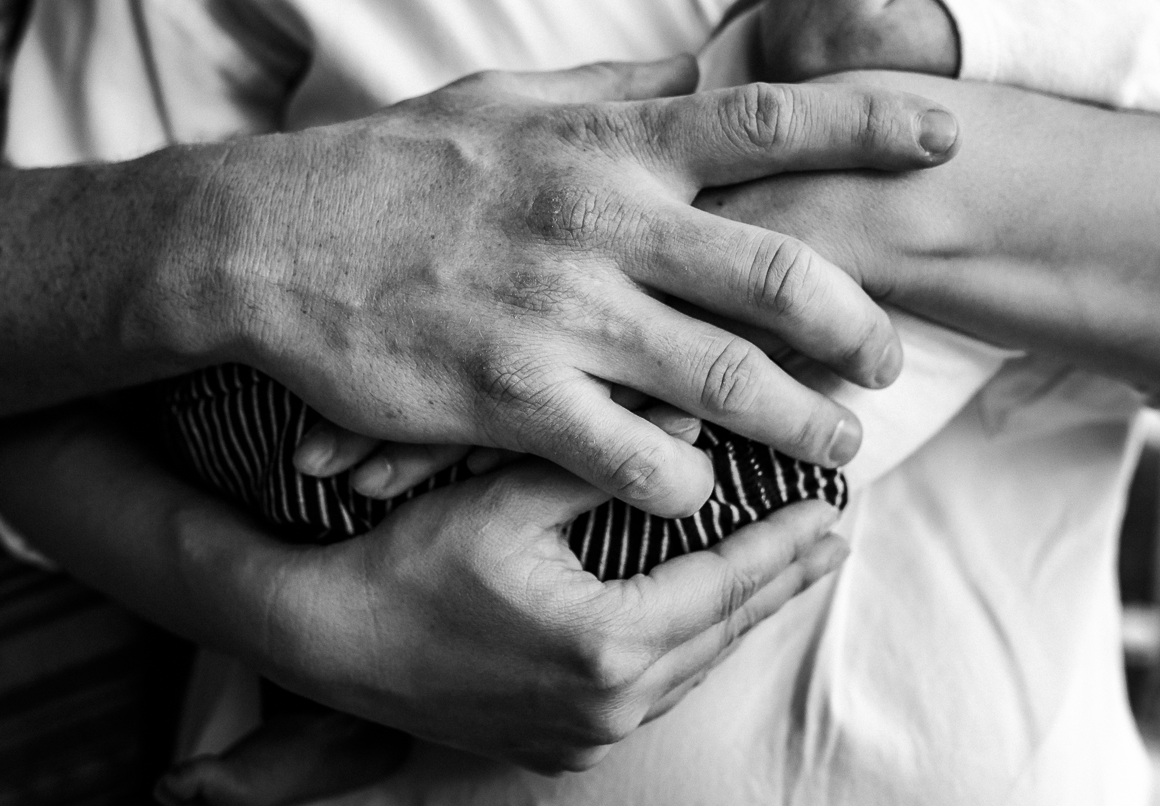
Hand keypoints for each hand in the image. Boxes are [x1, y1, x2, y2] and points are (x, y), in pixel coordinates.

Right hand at [0, 412, 845, 776]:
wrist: (322, 643)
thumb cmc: (403, 562)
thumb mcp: (503, 498)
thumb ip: (603, 458)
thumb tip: (690, 414)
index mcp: (609, 642)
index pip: (727, 582)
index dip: (785, 539)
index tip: (837, 503)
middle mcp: (608, 703)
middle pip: (723, 630)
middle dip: (781, 577)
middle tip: (835, 530)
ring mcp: (583, 734)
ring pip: (692, 665)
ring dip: (738, 612)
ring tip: (783, 566)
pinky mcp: (557, 744)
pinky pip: (651, 691)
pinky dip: (688, 645)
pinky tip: (701, 614)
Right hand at [189, 57, 958, 514]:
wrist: (269, 242)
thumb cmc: (395, 167)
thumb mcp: (505, 94)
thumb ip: (612, 85)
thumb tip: (698, 64)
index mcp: (604, 140)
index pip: (766, 116)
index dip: (869, 122)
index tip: (945, 136)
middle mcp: (598, 223)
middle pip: (778, 271)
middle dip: (858, 322)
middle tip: (891, 361)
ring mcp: (558, 314)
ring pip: (726, 380)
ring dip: (802, 420)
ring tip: (840, 448)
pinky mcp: (511, 397)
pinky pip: (633, 455)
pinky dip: (688, 478)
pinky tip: (705, 488)